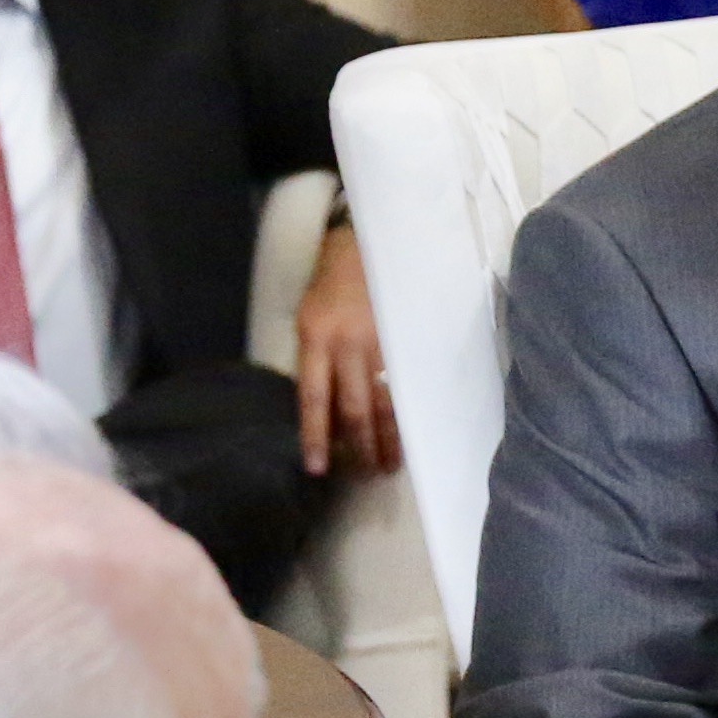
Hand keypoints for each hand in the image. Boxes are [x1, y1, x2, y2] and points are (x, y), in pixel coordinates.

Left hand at [292, 223, 400, 477]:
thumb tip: (323, 407)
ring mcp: (378, 342)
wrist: (363, 242)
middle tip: (364, 475)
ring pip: (382, 401)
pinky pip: (403, 384)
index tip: (318, 467)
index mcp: (314, 338)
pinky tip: (408, 432)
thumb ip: (314, 360)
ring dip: (385, 438)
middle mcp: (345, 344)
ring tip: (388, 466)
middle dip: (358, 447)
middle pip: (352, 408)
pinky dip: (403, 412)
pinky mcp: (402, 338)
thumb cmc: (329, 283)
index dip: (315, 436)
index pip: (312, 398)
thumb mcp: (308, 319)